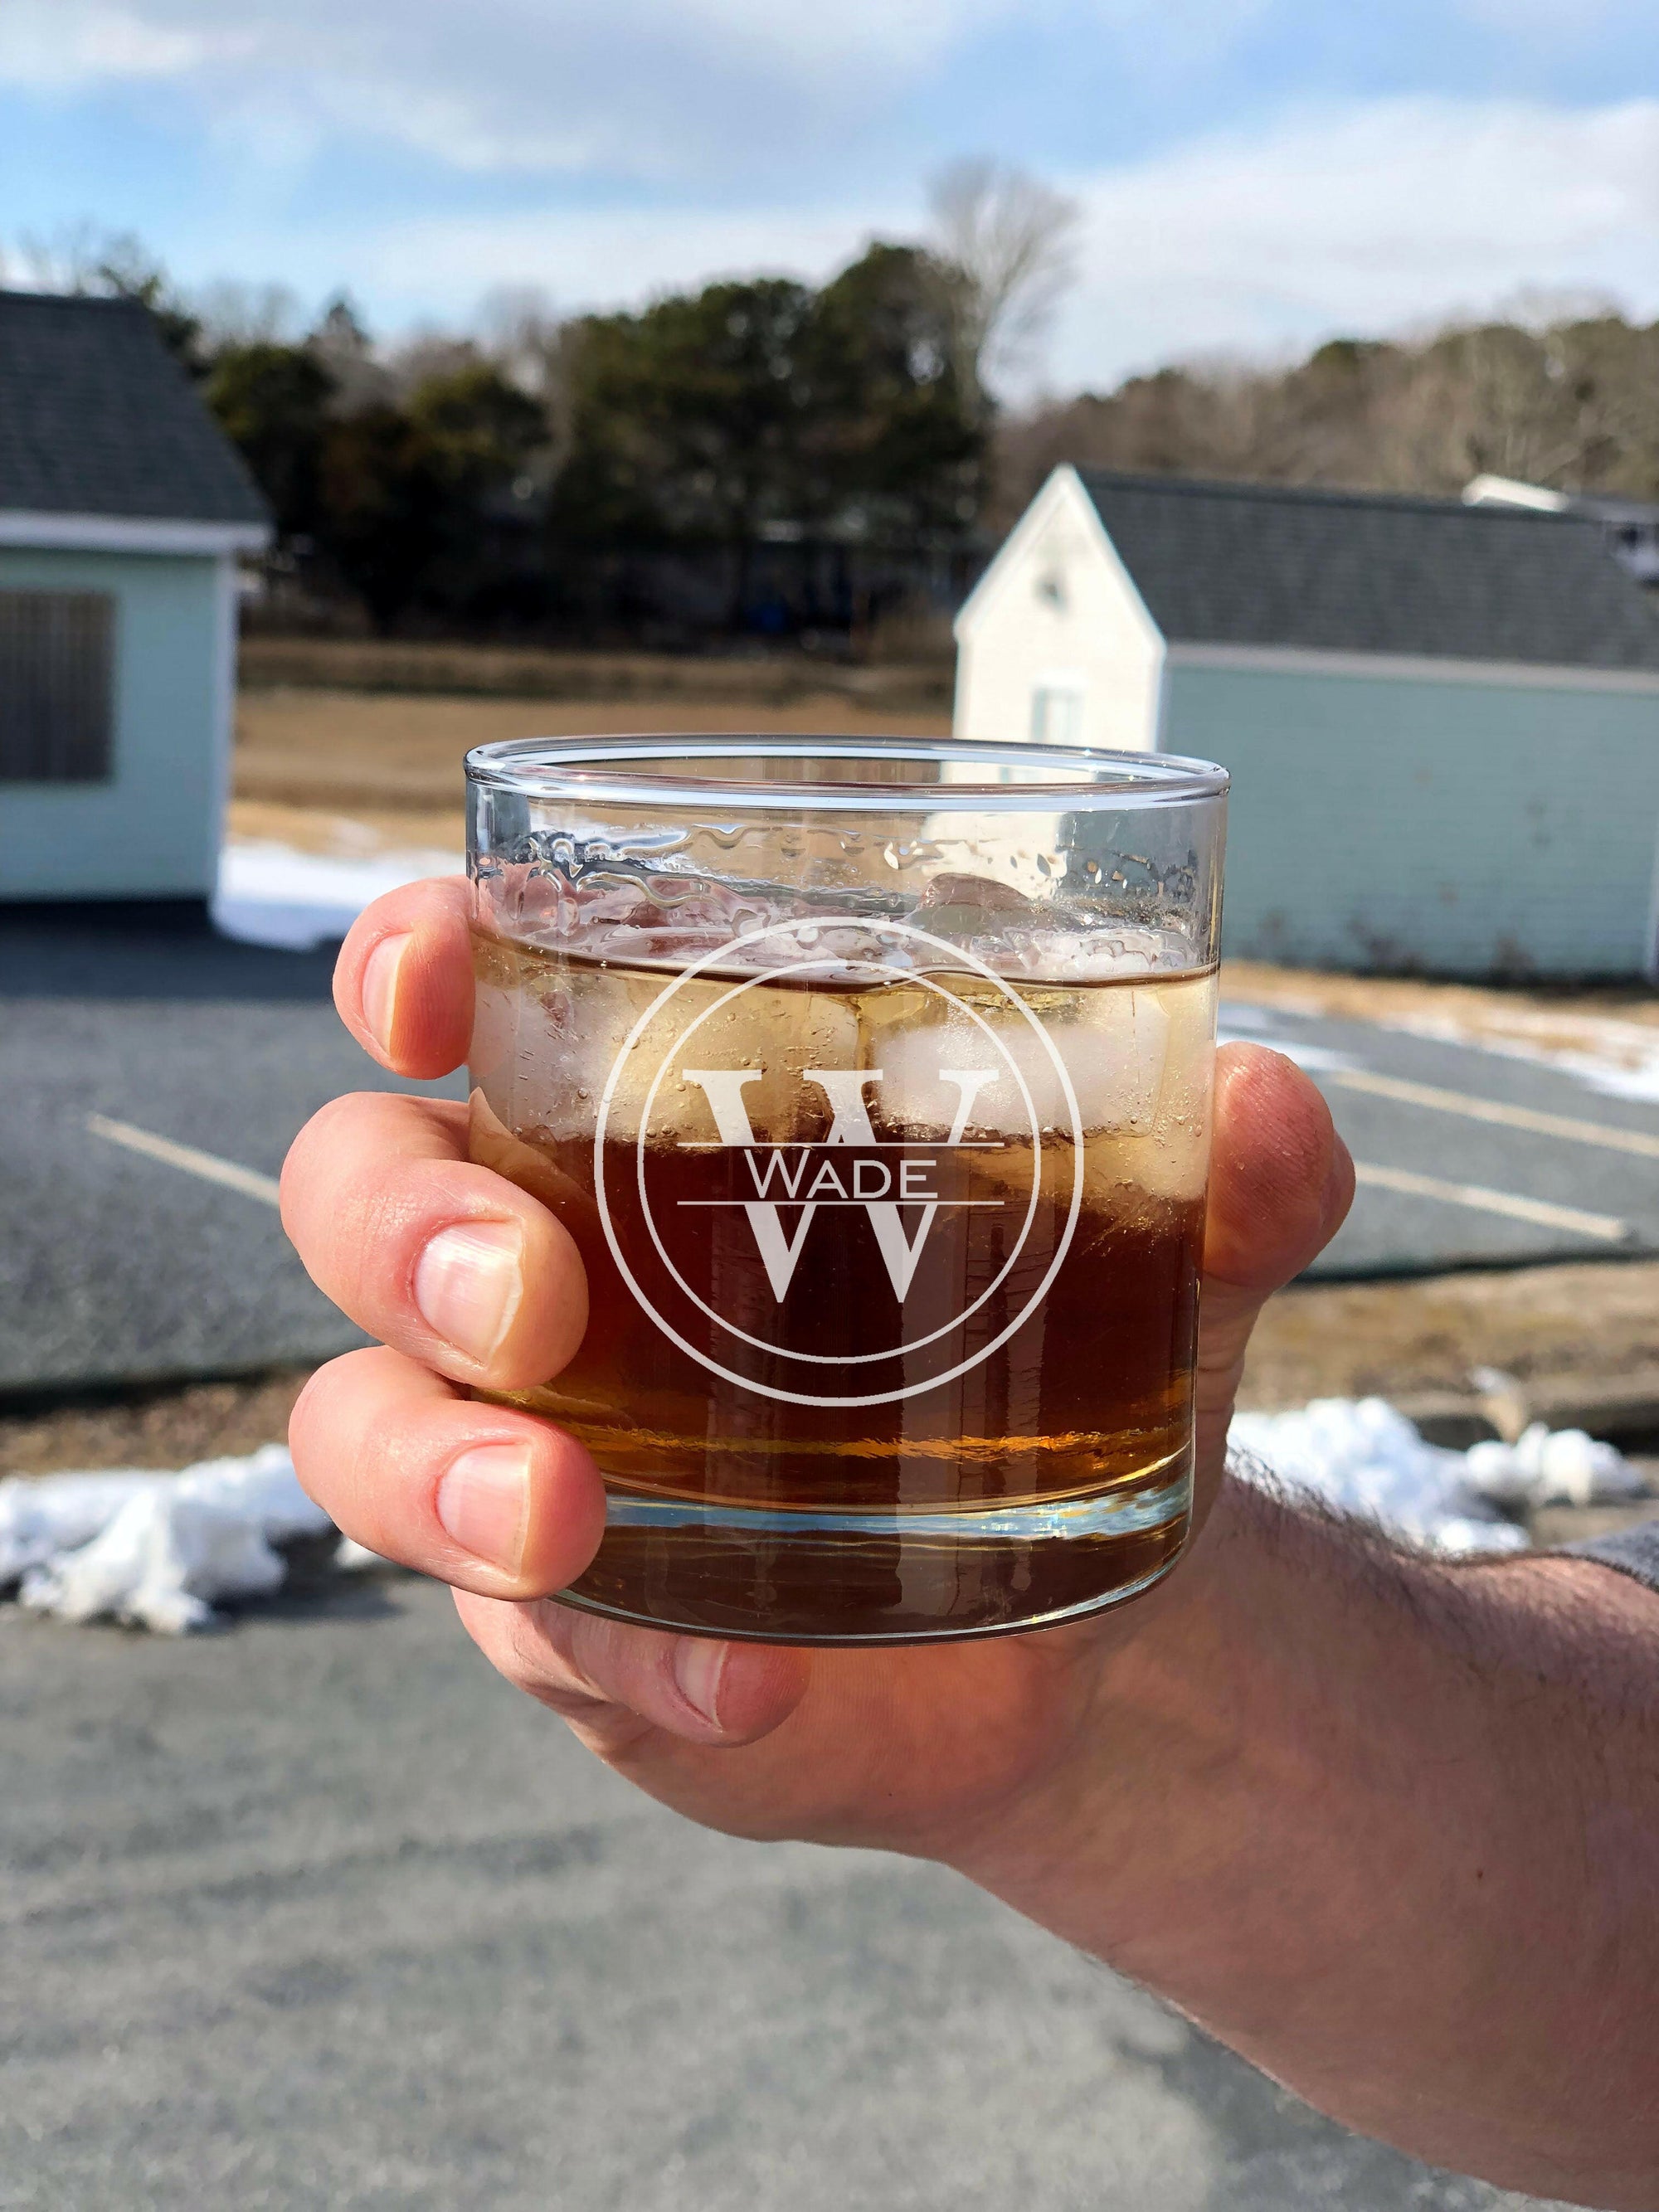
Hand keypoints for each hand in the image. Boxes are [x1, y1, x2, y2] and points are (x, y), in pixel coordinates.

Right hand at [283, 879, 1352, 1869]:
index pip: (469, 993)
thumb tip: (1266, 1102)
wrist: (1094, 1611)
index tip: (428, 975)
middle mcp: (551, 1256)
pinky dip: (625, 1661)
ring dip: (440, 1467)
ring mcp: (537, 1442)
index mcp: (651, 1105)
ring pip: (368, 1424)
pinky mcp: (573, 1618)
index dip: (410, 964)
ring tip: (567, 1521)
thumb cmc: (1082, 1353)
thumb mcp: (1175, 1252)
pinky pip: (528, 1634)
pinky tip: (743, 1688)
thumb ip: (1239, 1174)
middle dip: (407, 1226)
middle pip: (361, 1192)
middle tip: (528, 1296)